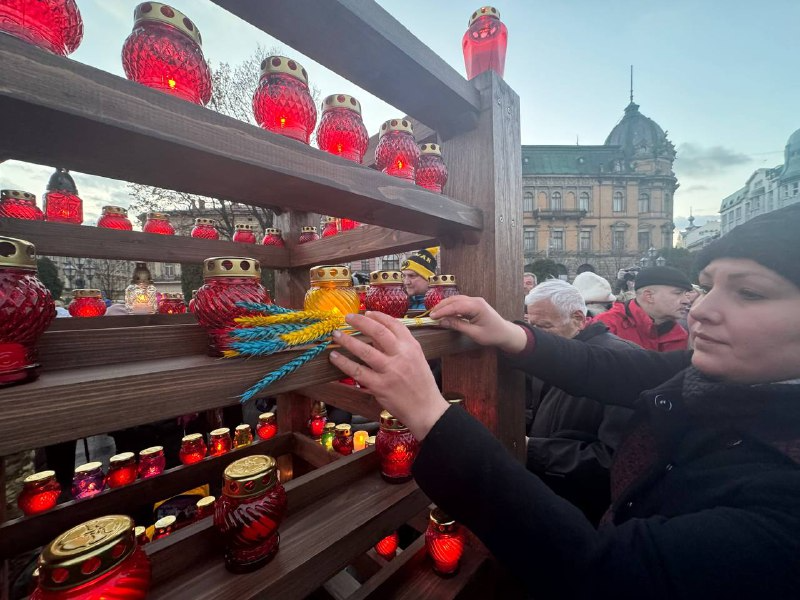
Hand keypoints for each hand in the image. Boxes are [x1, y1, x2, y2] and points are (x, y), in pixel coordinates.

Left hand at [329, 312, 447, 440]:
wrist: (426, 410)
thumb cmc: (421, 384)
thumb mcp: (416, 359)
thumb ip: (399, 347)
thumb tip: (375, 335)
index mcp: (412, 347)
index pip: (393, 324)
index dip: (378, 316)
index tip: (366, 313)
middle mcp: (401, 356)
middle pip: (377, 332)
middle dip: (360, 322)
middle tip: (347, 317)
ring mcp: (390, 371)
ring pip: (364, 350)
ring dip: (347, 341)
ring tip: (337, 335)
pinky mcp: (380, 387)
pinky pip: (358, 372)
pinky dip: (344, 363)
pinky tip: (335, 357)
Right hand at [429, 295, 526, 353]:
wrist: (505, 333)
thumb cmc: (492, 335)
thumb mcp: (474, 333)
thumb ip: (458, 325)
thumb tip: (442, 321)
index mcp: (477, 306)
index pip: (456, 306)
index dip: (443, 311)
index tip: (432, 316)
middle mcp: (475, 300)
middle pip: (455, 300)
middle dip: (441, 306)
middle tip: (431, 315)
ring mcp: (475, 301)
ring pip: (456, 299)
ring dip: (445, 305)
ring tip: (435, 313)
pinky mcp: (474, 304)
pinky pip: (460, 302)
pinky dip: (451, 306)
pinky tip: (445, 312)